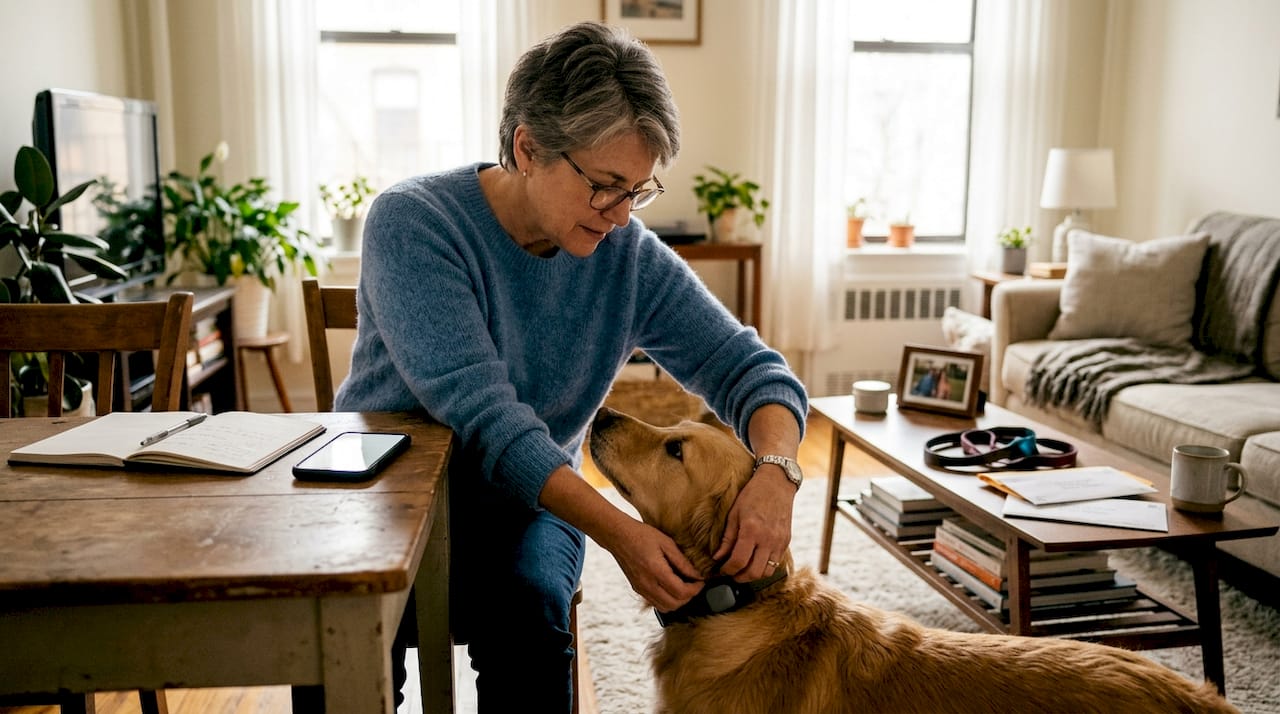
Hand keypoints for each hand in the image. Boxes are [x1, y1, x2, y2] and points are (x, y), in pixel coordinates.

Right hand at [610, 519, 703, 611]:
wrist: (618, 536)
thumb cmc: (642, 535)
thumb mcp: (667, 543)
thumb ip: (683, 562)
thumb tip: (698, 575)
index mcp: (655, 571)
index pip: (681, 592)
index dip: (696, 589)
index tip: (701, 581)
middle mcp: (647, 584)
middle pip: (674, 604)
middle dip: (689, 597)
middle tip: (694, 584)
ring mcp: (641, 589)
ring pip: (665, 607)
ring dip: (678, 601)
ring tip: (683, 586)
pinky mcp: (637, 589)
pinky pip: (656, 603)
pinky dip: (667, 600)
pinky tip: (670, 586)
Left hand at [713, 463, 793, 581]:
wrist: (777, 482)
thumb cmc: (753, 494)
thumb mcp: (734, 513)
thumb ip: (727, 538)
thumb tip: (717, 557)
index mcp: (751, 530)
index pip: (738, 561)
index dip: (727, 570)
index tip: (722, 570)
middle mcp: (768, 539)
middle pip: (754, 572)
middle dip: (740, 577)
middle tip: (731, 574)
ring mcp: (779, 541)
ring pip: (767, 572)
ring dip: (753, 575)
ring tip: (743, 570)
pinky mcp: (786, 541)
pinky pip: (776, 563)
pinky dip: (764, 567)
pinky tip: (756, 561)